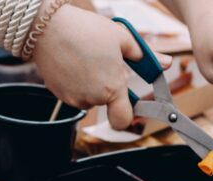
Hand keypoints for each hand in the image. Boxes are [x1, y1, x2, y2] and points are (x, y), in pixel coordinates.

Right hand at [33, 4, 171, 129]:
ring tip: (86, 60)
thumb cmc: (86, 30)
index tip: (130, 100)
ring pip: (88, 98)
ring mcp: (72, 98)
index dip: (129, 113)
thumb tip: (165, 63)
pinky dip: (76, 83)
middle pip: (105, 104)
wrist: (47, 28)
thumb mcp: (122, 38)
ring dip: (91, 85)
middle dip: (108, 88)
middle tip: (104, 64)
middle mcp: (92, 99)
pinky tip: (73, 63)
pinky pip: (73, 93)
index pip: (123, 120)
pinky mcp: (58, 94)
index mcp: (112, 88)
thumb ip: (144, 56)